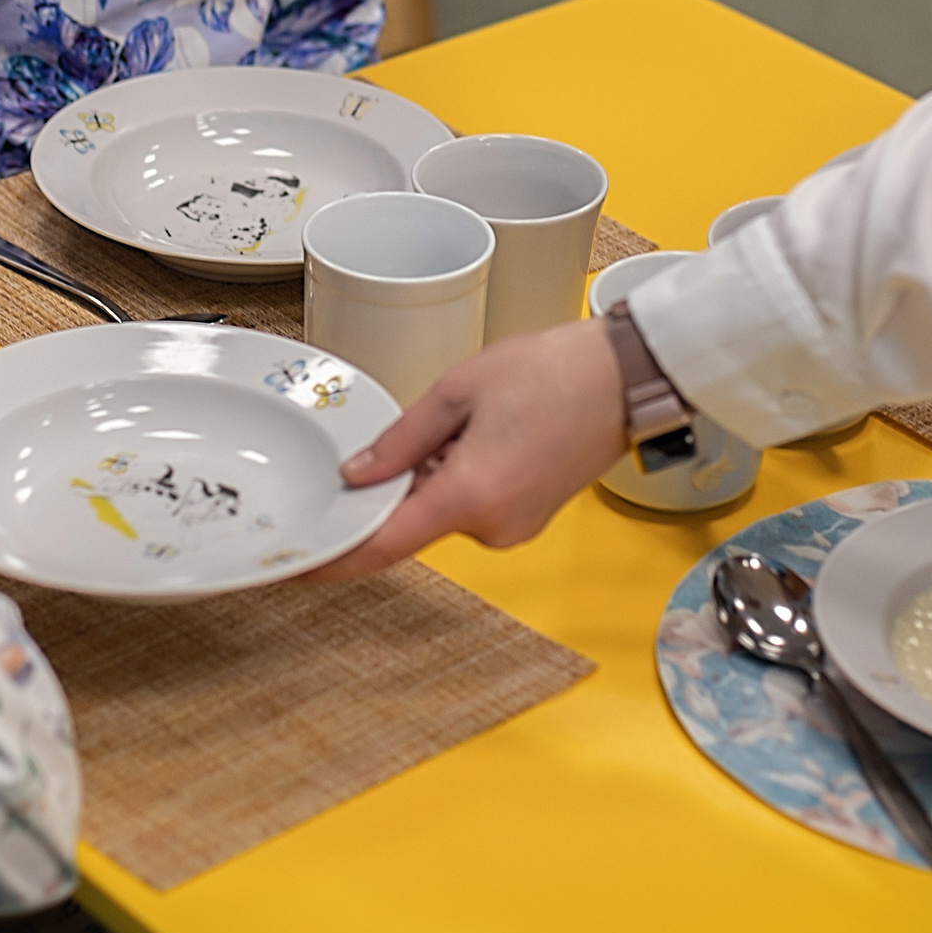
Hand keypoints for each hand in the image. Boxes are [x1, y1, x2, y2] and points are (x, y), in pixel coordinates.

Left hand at [307, 318, 628, 579]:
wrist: (629, 376)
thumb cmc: (557, 372)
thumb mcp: (458, 390)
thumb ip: (401, 440)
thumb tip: (359, 474)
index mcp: (469, 497)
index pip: (384, 545)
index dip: (337, 556)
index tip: (303, 560)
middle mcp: (493, 527)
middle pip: (414, 519)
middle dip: (402, 481)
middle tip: (422, 425)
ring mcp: (515, 527)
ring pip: (445, 509)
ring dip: (436, 474)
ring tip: (473, 416)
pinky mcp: (530, 518)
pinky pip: (475, 506)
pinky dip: (462, 477)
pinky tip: (487, 431)